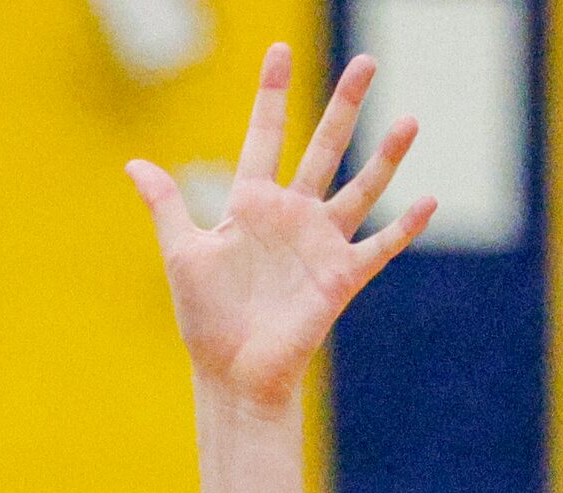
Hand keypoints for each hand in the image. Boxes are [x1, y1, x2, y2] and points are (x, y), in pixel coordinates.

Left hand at [128, 45, 434, 416]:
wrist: (231, 372)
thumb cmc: (205, 318)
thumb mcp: (182, 254)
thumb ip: (167, 206)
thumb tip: (135, 164)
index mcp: (251, 204)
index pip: (264, 136)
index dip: (271, 95)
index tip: (278, 50)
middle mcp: (292, 215)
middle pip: (323, 147)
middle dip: (343, 105)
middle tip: (366, 60)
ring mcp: (320, 244)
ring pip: (361, 188)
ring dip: (386, 157)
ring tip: (409, 119)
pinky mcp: (340, 277)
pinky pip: (380, 246)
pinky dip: (404, 227)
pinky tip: (427, 201)